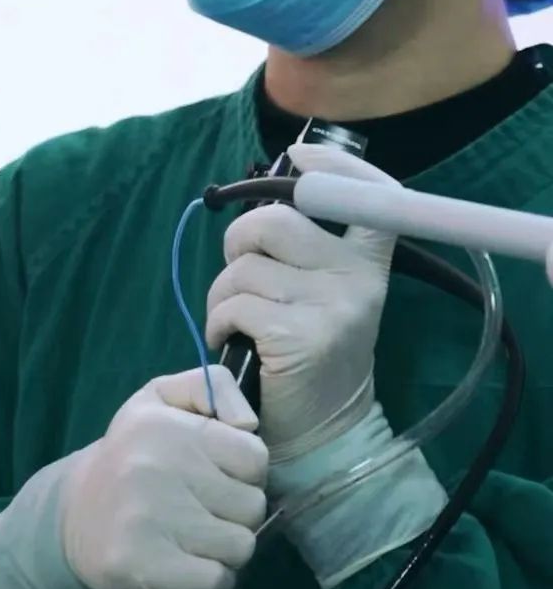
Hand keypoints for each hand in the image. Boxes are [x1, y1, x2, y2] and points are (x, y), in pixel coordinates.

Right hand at [59, 365, 267, 588]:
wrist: (69, 519)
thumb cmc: (129, 456)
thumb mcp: (160, 400)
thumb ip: (212, 387)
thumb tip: (249, 423)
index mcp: (167, 427)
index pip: (255, 457)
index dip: (245, 474)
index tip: (219, 479)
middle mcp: (158, 467)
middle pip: (253, 505)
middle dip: (236, 514)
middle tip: (205, 512)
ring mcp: (150, 518)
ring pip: (241, 546)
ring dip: (225, 549)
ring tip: (196, 539)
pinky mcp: (145, 563)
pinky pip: (217, 580)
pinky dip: (212, 580)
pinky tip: (190, 567)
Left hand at [205, 144, 396, 463]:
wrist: (322, 431)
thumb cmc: (310, 352)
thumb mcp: (324, 293)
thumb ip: (308, 246)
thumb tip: (276, 181)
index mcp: (369, 262)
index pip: (369, 195)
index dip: (334, 166)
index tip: (297, 157)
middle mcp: (358, 280)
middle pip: (275, 222)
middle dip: (239, 243)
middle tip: (239, 275)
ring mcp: (332, 309)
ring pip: (243, 268)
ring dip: (222, 293)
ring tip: (234, 321)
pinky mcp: (299, 338)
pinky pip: (234, 304)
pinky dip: (218, 321)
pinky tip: (230, 341)